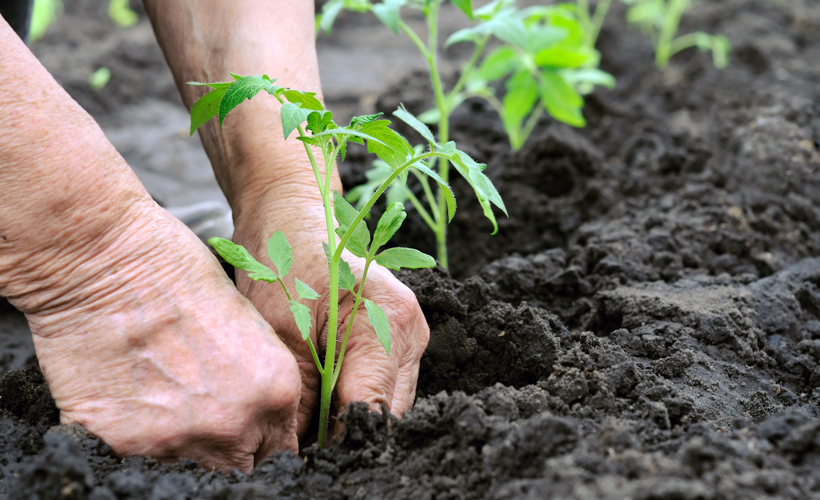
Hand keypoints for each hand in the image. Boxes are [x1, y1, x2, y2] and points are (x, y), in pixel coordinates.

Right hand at [23, 202, 301, 472]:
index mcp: (275, 390)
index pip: (280, 450)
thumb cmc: (177, 271)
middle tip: (202, 415)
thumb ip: (258, 378)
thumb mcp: (247, 322)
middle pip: (239, 467)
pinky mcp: (123, 444)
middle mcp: (234, 424)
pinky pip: (135, 459)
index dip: (261, 441)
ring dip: (180, 444)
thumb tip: (256, 412)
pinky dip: (132, 437)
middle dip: (227, 448)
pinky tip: (126, 397)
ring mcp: (178, 440)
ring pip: (189, 469)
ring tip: (160, 398)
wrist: (106, 260)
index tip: (247, 436)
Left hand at [232, 193, 429, 438]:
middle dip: (346, 434)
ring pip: (388, 404)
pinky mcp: (399, 339)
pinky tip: (322, 399)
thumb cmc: (282, 262)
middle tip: (301, 445)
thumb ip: (299, 400)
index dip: (337, 442)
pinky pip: (383, 386)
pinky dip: (353, 399)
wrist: (291, 216)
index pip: (372, 410)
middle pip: (387, 413)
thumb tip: (299, 453)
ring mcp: (411, 335)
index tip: (303, 458)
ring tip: (308, 422)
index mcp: (389, 322)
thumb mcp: (280, 335)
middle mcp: (411, 331)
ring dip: (350, 418)